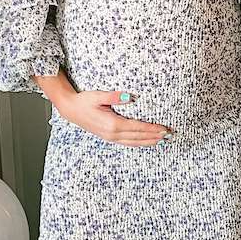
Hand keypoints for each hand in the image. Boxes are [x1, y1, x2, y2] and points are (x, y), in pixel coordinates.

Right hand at [37, 74, 169, 146]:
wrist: (71, 110)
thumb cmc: (84, 101)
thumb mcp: (98, 95)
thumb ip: (115, 96)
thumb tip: (130, 97)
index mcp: (112, 124)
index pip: (137, 128)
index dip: (152, 129)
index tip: (164, 129)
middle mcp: (112, 134)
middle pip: (138, 137)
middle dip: (155, 136)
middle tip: (169, 135)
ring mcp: (110, 137)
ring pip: (134, 142)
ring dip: (148, 142)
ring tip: (162, 141)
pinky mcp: (108, 137)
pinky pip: (127, 143)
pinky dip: (138, 143)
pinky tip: (146, 142)